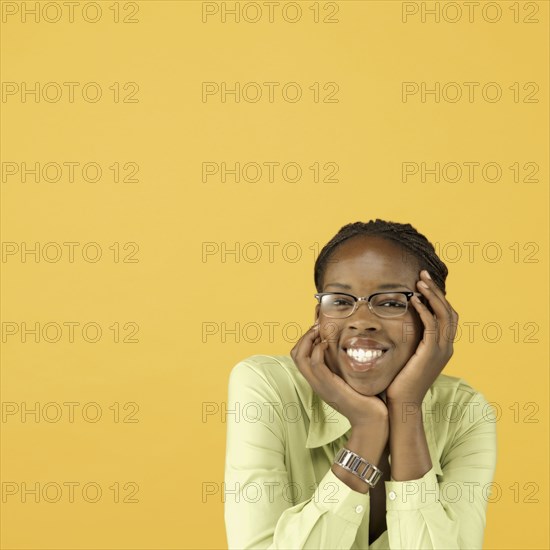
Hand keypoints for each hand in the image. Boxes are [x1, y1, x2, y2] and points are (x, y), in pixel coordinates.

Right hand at [291, 323, 388, 432]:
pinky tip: (327, 344)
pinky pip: (316, 364)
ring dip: (309, 339)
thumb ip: (345, 367)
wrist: (372, 421)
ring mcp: (321, 385)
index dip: (304, 339)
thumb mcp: (351, 379)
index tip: (318, 329)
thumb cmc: (366, 400)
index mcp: (318, 381)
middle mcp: (315, 383)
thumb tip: (350, 347)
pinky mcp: (330, 386)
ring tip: (320, 331)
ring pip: (301, 357)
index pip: (299, 356)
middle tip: (317, 327)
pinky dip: (318, 350)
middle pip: (295, 355)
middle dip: (304, 336)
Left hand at [385, 270, 458, 404]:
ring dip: (432, 295)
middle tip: (423, 274)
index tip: (425, 283)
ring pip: (443, 315)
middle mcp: (446, 347)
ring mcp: (440, 351)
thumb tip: (397, 326)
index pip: (448, 316)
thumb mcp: (408, 358)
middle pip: (449, 311)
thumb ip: (410, 342)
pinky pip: (431, 325)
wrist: (403, 404)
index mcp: (443, 347)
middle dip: (436, 290)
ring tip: (419, 282)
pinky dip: (424, 310)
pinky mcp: (430, 354)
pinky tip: (413, 300)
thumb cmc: (400, 382)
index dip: (439, 297)